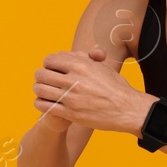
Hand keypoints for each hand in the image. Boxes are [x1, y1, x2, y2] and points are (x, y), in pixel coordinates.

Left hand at [33, 45, 149, 132]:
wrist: (126, 109)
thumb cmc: (116, 87)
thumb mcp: (102, 66)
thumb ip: (83, 58)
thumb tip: (64, 53)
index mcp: (81, 65)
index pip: (50, 60)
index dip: (48, 64)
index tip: (52, 69)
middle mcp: (73, 79)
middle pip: (41, 74)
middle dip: (41, 77)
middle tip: (45, 81)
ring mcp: (70, 97)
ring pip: (40, 90)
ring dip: (40, 90)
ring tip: (44, 92)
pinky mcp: (69, 113)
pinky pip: (44, 106)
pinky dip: (41, 103)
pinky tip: (46, 103)